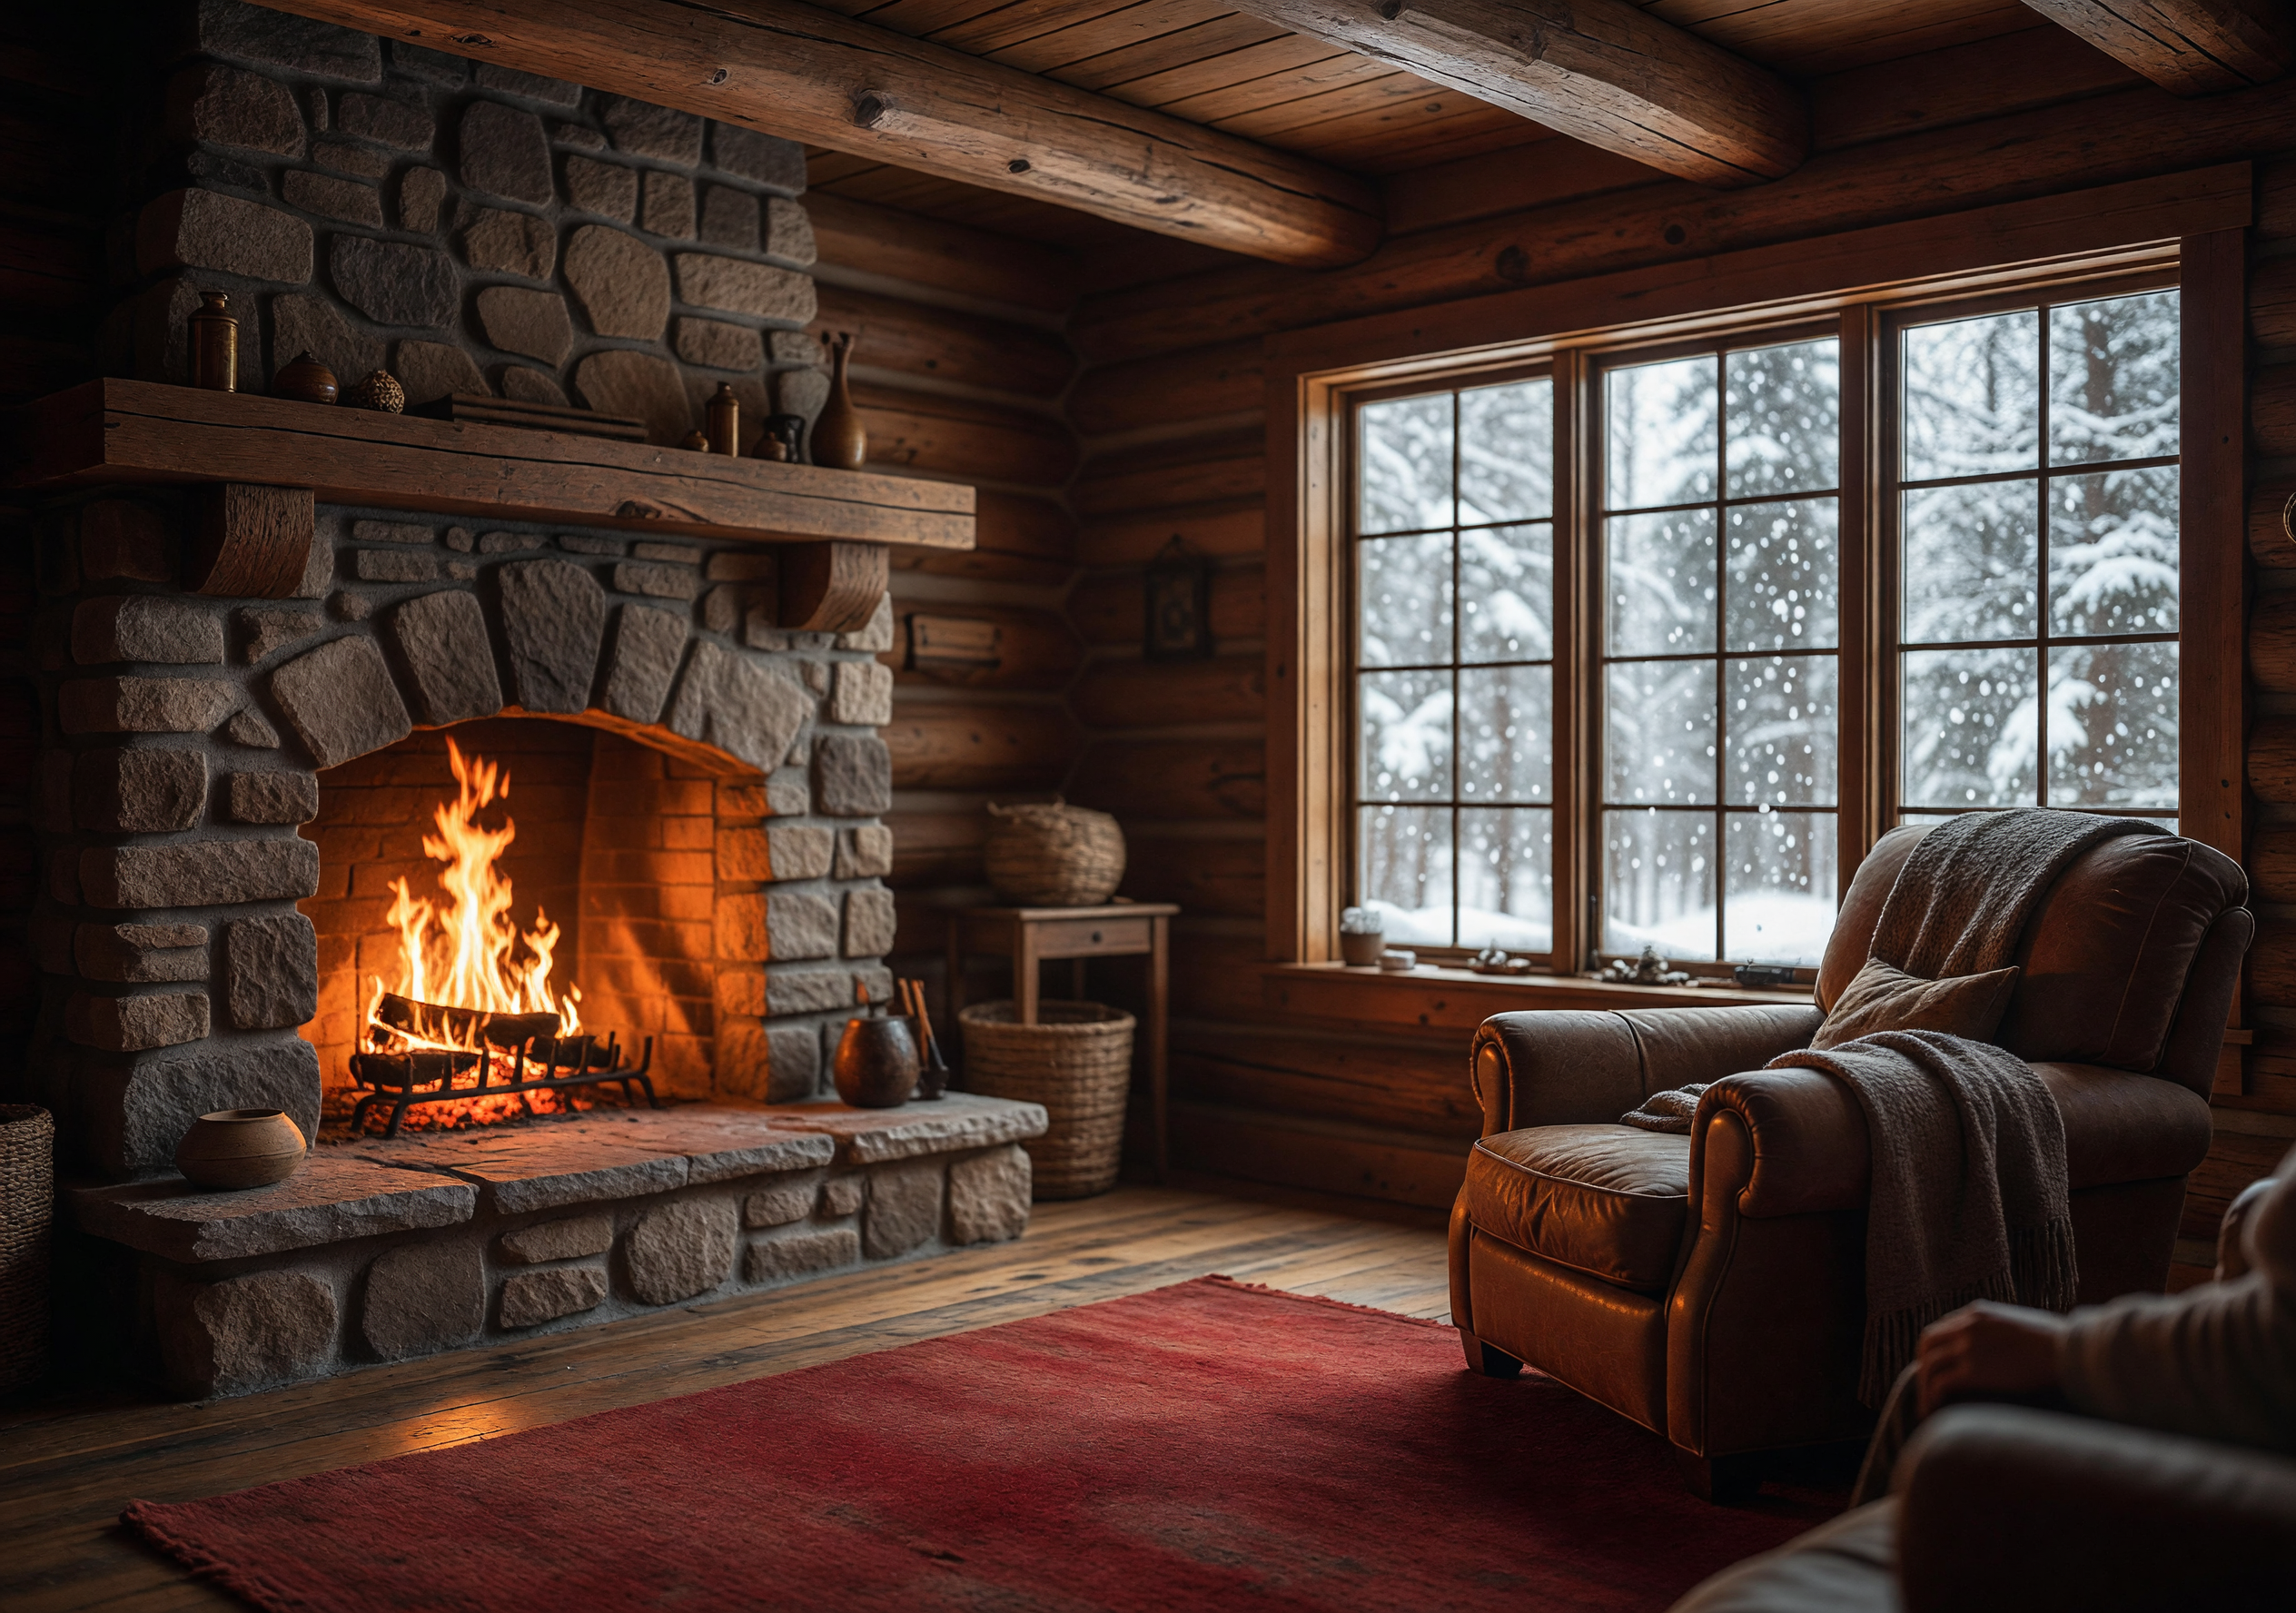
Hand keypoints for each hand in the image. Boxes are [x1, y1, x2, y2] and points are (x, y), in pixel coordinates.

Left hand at [1916, 1300, 2068, 1415]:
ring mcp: (1968, 1347)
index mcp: (1979, 1313)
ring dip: (1924, 1388)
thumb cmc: (2061, 1343)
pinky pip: (1939, 1384)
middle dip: (1923, 1364)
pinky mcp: (1973, 1370)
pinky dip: (1931, 1398)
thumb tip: (2011, 1350)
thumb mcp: (2024, 1326)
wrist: (2070, 1352)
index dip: (1938, 1348)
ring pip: (1929, 1366)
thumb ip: (2006, 1333)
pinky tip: (1934, 1412)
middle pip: (1928, 1342)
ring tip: (1926, 1408)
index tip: (1938, 1366)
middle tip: (1925, 1386)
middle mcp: (1967, 1326)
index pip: (1944, 1327)